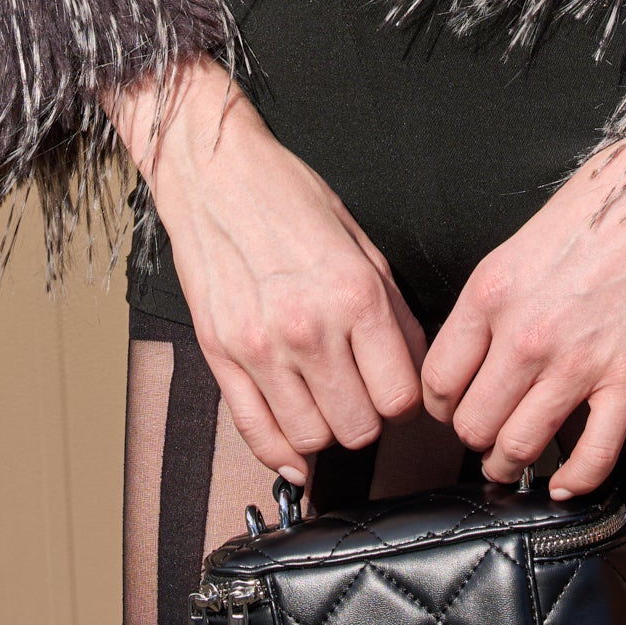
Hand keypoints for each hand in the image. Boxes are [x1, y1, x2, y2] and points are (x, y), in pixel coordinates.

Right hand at [103, 59, 425, 481]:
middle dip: (367, 416)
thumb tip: (411, 367)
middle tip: (359, 392)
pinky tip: (292, 443)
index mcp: (355, 295)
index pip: (400, 397)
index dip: (404, 399)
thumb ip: (391, 310)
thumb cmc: (288, 196)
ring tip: (323, 399)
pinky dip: (278, 450)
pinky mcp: (220, 355)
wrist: (214, 173)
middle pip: (359, 428)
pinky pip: (255, 432)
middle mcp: (309, 328)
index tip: (394, 387)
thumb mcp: (360, 242)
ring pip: (311, 439)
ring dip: (324, 428)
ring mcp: (259, 347)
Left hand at [419, 104, 625, 496]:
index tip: (454, 408)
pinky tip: (565, 485)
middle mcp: (525, 334)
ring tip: (514, 465)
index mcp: (491, 293)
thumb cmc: (599, 206)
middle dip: (475, 439)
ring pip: (520, 448)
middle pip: (473, 425)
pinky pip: (593, 456)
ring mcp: (577, 362)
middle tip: (486, 436)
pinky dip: (575, 482)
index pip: (438, 381)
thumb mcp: (519, 244)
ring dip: (511, 466)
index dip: (441, 406)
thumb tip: (474, 352)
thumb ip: (492, 301)